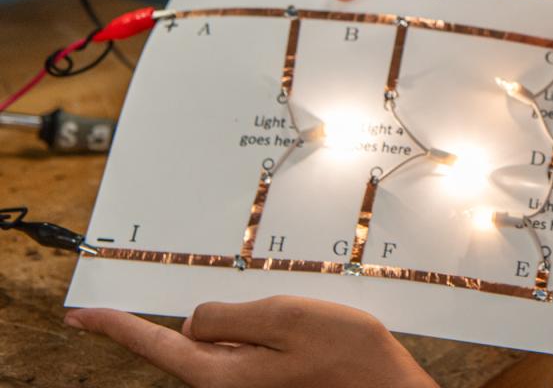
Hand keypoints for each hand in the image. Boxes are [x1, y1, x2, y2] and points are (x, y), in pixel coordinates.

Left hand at [64, 296, 437, 387]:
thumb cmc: (346, 357)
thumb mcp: (285, 317)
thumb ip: (230, 316)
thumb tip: (194, 320)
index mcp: (220, 375)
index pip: (154, 344)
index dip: (116, 326)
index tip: (82, 315)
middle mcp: (226, 387)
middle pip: (189, 343)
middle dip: (196, 317)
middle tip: (232, 298)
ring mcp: (248, 387)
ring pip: (221, 344)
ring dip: (238, 321)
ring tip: (288, 313)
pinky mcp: (269, 384)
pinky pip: (245, 351)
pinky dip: (254, 329)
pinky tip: (291, 321)